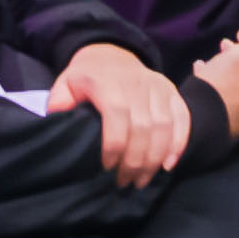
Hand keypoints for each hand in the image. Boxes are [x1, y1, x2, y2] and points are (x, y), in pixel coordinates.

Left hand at [63, 39, 196, 182]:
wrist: (112, 55)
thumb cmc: (87, 78)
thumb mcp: (66, 83)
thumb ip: (59, 100)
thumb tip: (56, 117)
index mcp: (108, 80)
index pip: (117, 113)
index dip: (114, 144)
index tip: (107, 167)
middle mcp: (137, 81)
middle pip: (143, 126)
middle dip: (135, 160)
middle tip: (124, 182)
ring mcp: (158, 85)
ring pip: (164, 126)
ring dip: (155, 158)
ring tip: (142, 181)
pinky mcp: (172, 91)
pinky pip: (182, 119)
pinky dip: (178, 144)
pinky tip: (168, 165)